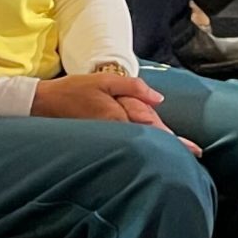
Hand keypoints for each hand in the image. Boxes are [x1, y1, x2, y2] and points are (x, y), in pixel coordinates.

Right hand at [32, 69, 197, 151]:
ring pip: (138, 147)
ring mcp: (107, 140)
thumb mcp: (104, 81)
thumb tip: (160, 99)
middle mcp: (115, 132)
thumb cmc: (72, 91)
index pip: (154, 131)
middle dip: (172, 150)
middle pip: (149, 143)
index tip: (195, 150)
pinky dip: (139, 150)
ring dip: (157, 151)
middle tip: (195, 156)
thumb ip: (133, 88)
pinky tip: (148, 153)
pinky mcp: (100, 144)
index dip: (176, 142)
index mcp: (118, 117)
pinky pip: (125, 147)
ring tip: (177, 156)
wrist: (42, 105)